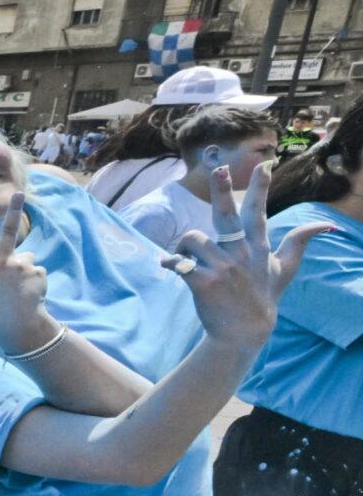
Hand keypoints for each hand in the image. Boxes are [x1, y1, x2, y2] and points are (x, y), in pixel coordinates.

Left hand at [162, 162, 330, 352]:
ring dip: (184, 245)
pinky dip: (170, 262)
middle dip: (223, 190)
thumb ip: (299, 242)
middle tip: (219, 168)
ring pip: (192, 238)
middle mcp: (240, 254)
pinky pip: (178, 262)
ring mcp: (222, 268)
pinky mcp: (202, 282)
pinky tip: (169, 266)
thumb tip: (326, 223)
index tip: (265, 164)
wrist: (243, 332)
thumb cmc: (262, 296)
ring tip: (188, 259)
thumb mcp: (285, 269)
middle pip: (227, 215)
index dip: (261, 187)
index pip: (259, 211)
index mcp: (257, 247)